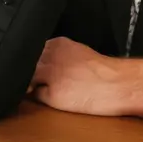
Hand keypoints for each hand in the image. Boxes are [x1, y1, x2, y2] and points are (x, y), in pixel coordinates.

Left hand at [28, 37, 142, 121]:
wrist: (118, 84)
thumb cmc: (103, 72)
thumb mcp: (79, 53)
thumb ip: (59, 55)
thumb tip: (42, 63)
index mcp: (58, 44)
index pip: (31, 49)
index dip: (28, 59)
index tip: (28, 65)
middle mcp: (51, 56)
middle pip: (25, 63)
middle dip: (24, 71)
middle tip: (30, 80)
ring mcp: (50, 74)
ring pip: (26, 78)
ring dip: (28, 84)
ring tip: (40, 89)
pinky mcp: (52, 94)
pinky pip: (36, 96)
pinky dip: (38, 98)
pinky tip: (52, 98)